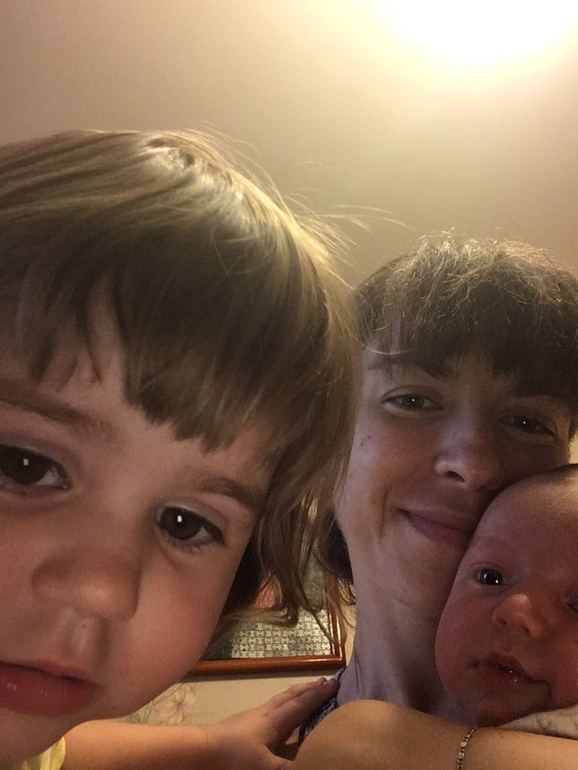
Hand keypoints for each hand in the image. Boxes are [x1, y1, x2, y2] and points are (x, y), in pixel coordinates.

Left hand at [202, 677, 337, 769]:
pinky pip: (269, 710)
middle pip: (290, 696)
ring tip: (304, 694)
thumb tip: (315, 763)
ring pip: (279, 701)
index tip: (335, 682)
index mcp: (275, 720)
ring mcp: (252, 717)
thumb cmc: (234, 757)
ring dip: (294, 696)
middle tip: (324, 681)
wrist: (200, 752)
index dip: (319, 695)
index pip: (302, 704)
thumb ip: (292, 767)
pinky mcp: (242, 725)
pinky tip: (277, 719)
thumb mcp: (266, 768)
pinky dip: (281, 708)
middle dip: (308, 689)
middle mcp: (265, 713)